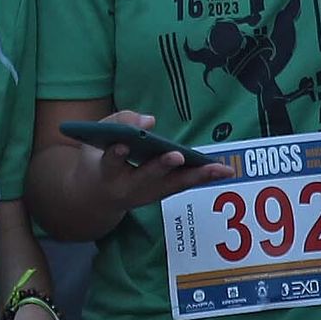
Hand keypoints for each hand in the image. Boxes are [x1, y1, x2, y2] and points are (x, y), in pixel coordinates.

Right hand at [91, 110, 233, 217]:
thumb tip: (150, 122)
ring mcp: (147, 195)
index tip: (123, 146)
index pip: (110, 162)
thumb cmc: (98, 158)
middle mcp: (128, 188)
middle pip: (147, 177)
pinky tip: (223, 170)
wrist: (97, 197)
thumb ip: (120, 122)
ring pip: (173, 185)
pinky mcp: (162, 195)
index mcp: (105, 173)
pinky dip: (202, 177)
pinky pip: (183, 185)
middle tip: (176, 156)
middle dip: (161, 167)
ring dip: (197, 176)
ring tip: (221, 168)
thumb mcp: (97, 136)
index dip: (116, 154)